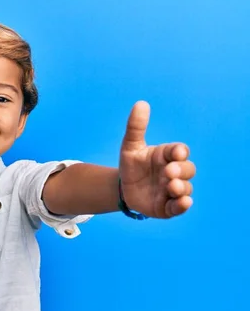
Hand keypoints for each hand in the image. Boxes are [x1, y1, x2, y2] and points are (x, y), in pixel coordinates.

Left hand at [119, 101, 195, 218]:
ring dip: (181, 187)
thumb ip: (136, 127)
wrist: (123, 188)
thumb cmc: (132, 165)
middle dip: (181, 170)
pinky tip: (182, 202)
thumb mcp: (130, 146)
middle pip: (188, 169)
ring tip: (171, 186)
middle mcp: (175, 172)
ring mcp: (173, 190)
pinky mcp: (169, 206)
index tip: (176, 153)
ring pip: (186, 188)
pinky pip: (180, 207)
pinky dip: (183, 205)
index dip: (180, 152)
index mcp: (168, 155)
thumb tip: (140, 103)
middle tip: (168, 171)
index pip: (179, 151)